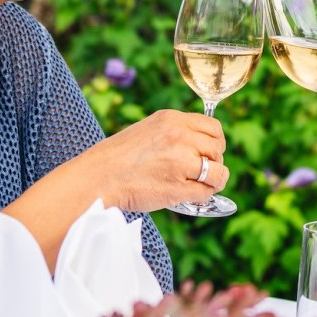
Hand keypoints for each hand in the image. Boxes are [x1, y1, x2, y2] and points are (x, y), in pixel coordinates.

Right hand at [79, 110, 228, 212]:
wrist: (98, 177)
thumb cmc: (118, 157)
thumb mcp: (148, 130)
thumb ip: (174, 133)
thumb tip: (201, 145)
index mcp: (172, 119)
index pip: (213, 127)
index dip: (216, 142)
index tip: (210, 152)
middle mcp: (179, 137)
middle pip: (218, 148)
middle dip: (216, 161)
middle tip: (205, 171)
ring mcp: (181, 162)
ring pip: (218, 172)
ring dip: (214, 181)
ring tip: (203, 185)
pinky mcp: (178, 188)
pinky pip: (206, 193)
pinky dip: (203, 196)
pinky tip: (190, 195)